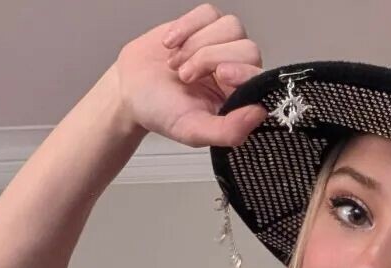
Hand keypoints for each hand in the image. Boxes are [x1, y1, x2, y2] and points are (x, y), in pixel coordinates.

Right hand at [114, 4, 268, 149]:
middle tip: (185, 77)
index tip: (221, 75)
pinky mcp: (204, 24)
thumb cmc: (161, 112)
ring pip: (229, 27)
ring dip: (196, 44)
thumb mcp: (193, 131)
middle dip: (211, 58)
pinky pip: (208, 13)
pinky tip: (170, 45)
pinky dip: (187, 27)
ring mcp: (221, 44)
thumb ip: (228, 131)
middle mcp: (235, 69)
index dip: (244, 71)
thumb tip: (260, 115)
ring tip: (175, 65)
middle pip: (246, 48)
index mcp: (237, 98)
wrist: (130, 89)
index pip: (259, 77)